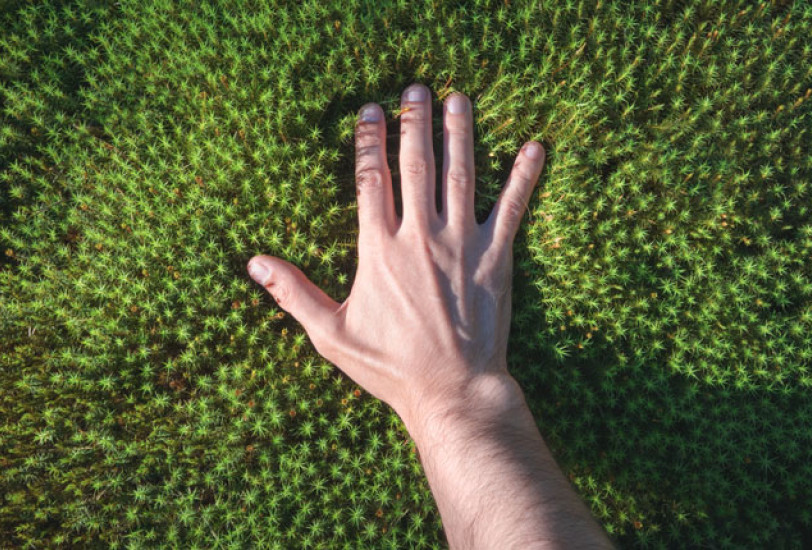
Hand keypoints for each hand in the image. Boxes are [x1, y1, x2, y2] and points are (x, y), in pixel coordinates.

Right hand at [247, 83, 544, 424]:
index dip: (368, 141)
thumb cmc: (390, 367)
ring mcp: (461, 244)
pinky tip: (534, 148)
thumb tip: (254, 264)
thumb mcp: (331, 334)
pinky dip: (524, 176)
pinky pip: (512, 208)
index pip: (370, 179)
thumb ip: (294, 293)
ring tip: (458, 98)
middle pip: (415, 164)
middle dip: (414, 122)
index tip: (370, 110)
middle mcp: (420, 236)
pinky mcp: (496, 258)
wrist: (451, 391)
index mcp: (379, 249)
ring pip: (461, 174)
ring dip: (460, 132)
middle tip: (415, 89)